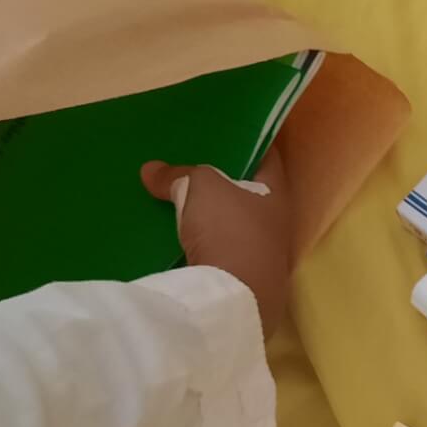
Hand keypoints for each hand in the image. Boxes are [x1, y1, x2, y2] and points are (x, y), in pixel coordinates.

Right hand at [141, 150, 294, 339]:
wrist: (233, 297)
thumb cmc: (229, 228)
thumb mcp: (201, 187)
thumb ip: (178, 174)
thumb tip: (150, 170)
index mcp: (277, 193)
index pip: (267, 156)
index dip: (250, 141)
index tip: (229, 129)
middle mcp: (276, 223)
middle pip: (249, 193)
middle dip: (224, 181)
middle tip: (194, 164)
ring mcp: (262, 256)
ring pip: (234, 225)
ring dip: (212, 216)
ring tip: (180, 200)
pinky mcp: (242, 282)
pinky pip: (220, 252)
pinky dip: (203, 243)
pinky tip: (179, 238)